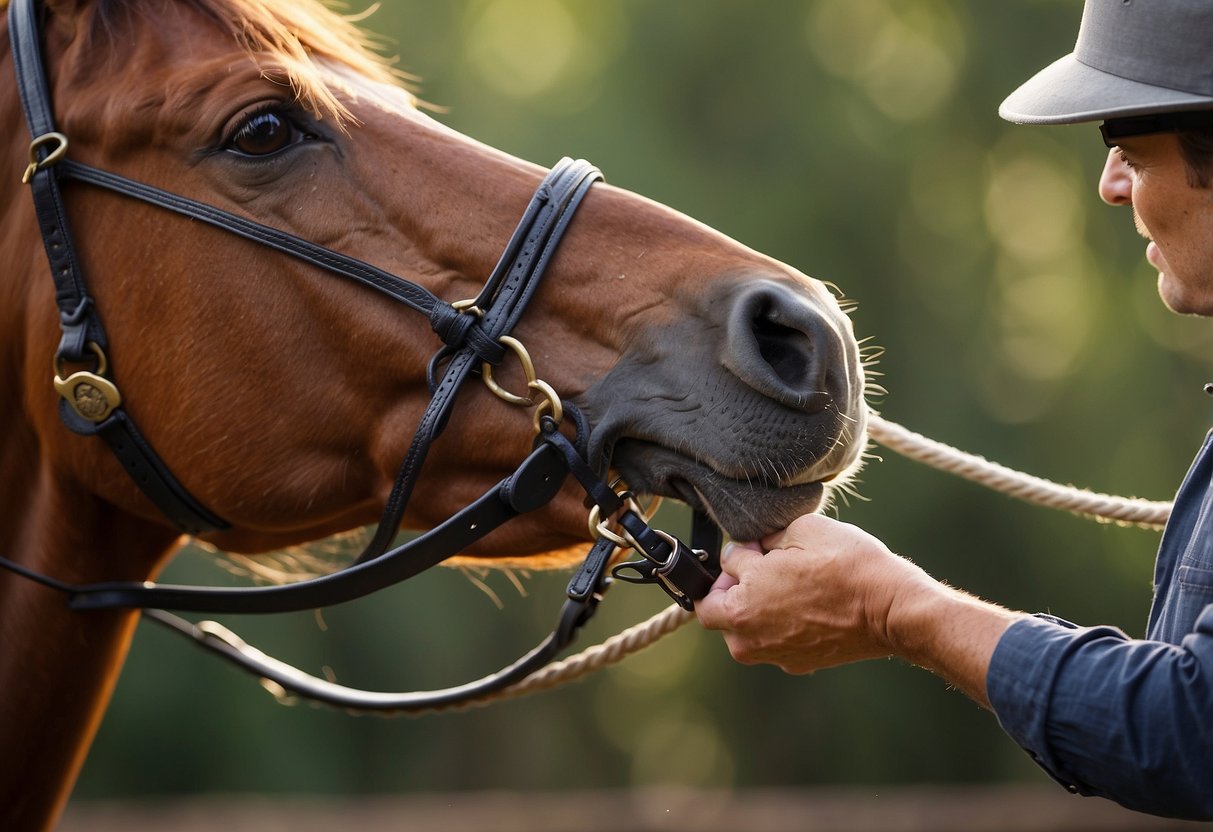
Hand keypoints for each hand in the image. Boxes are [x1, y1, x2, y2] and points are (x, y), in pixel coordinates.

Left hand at [695, 513, 934, 673]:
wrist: (892, 607)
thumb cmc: (843, 565)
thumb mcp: (793, 532)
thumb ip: (756, 545)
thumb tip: (746, 553)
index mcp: (739, 610)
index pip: (707, 592)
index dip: (726, 568)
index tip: (751, 553)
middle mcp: (751, 642)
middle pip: (726, 615)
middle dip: (740, 589)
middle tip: (771, 565)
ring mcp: (777, 657)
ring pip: (752, 629)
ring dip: (763, 607)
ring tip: (795, 582)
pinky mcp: (801, 664)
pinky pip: (779, 640)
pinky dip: (787, 622)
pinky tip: (812, 602)